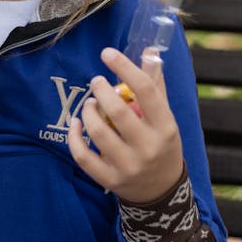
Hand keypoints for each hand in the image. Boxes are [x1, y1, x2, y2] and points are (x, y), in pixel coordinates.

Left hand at [67, 47, 183, 203]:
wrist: (161, 190)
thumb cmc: (162, 143)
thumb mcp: (165, 116)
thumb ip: (156, 84)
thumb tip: (149, 50)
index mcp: (166, 127)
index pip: (146, 91)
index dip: (125, 67)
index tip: (107, 53)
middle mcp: (149, 147)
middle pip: (118, 112)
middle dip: (101, 90)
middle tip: (96, 82)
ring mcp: (128, 166)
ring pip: (99, 133)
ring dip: (88, 112)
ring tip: (89, 104)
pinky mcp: (110, 179)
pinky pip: (84, 157)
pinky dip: (75, 138)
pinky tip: (76, 124)